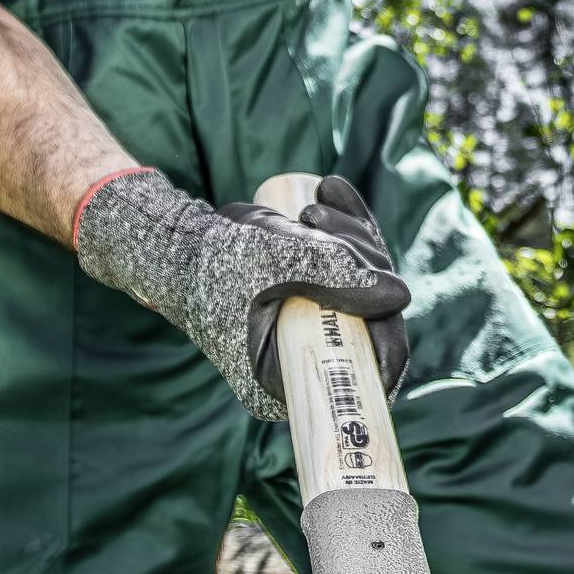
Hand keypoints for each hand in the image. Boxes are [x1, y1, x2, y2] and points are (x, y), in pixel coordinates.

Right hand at [76, 168, 410, 422]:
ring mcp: (312, 331)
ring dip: (351, 237)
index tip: (386, 287)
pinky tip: (331, 190)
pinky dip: (348, 229)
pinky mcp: (315, 300)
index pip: (364, 376)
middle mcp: (305, 364)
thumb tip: (400, 294)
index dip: (388, 333)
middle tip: (320, 219)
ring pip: (366, 288)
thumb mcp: (274, 263)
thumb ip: (335, 276)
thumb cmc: (211, 261)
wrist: (173, 247)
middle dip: (362, 262)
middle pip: (372, 321)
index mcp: (286, 383)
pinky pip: (350, 269)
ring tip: (311, 208)